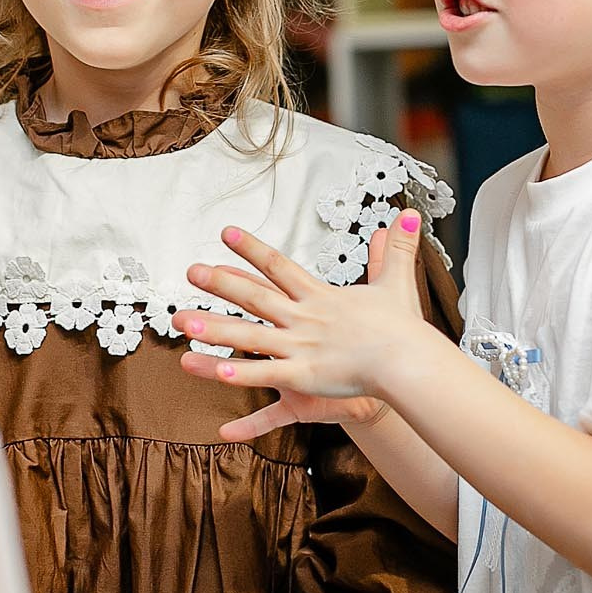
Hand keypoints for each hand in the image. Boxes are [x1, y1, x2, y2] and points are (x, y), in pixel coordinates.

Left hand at [175, 212, 430, 442]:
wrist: (410, 361)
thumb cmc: (402, 329)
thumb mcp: (396, 283)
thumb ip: (396, 251)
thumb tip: (410, 215)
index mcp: (320, 297)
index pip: (279, 267)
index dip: (251, 249)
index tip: (225, 233)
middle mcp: (304, 318)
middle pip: (255, 297)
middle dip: (220, 284)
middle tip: (190, 272)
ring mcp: (301, 348)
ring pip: (249, 336)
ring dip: (214, 329)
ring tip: (181, 322)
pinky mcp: (305, 377)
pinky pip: (267, 375)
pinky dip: (241, 374)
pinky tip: (214, 372)